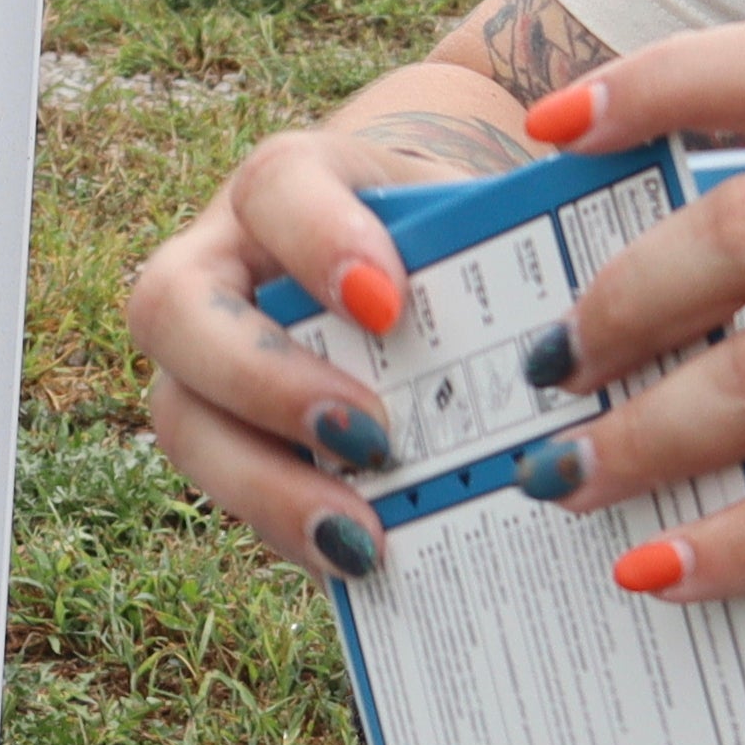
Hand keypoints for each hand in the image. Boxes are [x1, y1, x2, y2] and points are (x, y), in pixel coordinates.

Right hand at [119, 82, 543, 584]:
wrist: (405, 264)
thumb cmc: (441, 238)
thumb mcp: (468, 218)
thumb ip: (498, 250)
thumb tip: (571, 330)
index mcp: (288, 184)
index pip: (275, 188)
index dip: (318, 242)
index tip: (388, 304)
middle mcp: (218, 262)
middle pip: (174, 308)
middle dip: (266, 382)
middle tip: (369, 436)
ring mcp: (199, 356)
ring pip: (180, 417)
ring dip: (265, 485)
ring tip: (359, 537)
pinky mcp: (218, 436)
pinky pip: (223, 491)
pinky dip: (288, 529)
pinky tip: (360, 560)